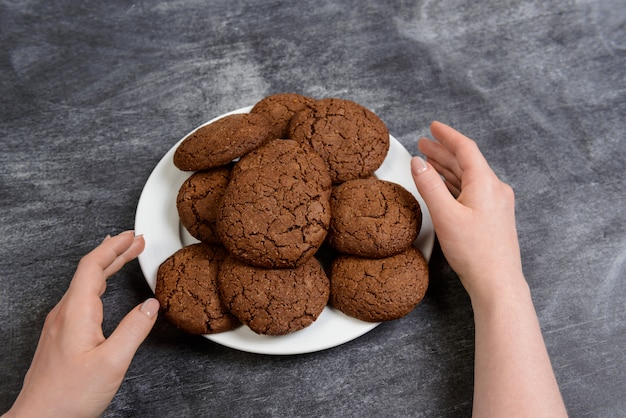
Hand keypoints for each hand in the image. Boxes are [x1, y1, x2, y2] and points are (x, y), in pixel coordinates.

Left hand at [5, 231, 158, 417]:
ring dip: (107, 266)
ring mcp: (59, 323)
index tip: (131, 236)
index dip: (113, 247)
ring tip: (125, 257)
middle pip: (89, 270)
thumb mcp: (112, 362)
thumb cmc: (69, 395)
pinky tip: (105, 287)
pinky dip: (99, 283)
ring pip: (84, 283)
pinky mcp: (60, 334)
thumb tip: (150, 306)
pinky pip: (81, 297)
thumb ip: (134, 330)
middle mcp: (64, 313)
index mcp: (76, 312)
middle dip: (114, 252)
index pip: (93, 265)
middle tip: (135, 241)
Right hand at [410, 121, 523, 303]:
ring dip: (448, 168)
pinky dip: (455, 184)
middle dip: (443, 152)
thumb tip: (418, 163)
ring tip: (428, 162)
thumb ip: (429, 185)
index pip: (465, 148)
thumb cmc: (475, 252)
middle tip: (423, 144)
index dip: (447, 135)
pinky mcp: (494, 217)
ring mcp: (496, 204)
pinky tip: (443, 187)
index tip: (433, 126)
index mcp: (485, 183)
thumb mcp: (445, 215)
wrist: (497, 283)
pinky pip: (472, 191)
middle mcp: (495, 189)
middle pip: (466, 162)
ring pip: (468, 177)